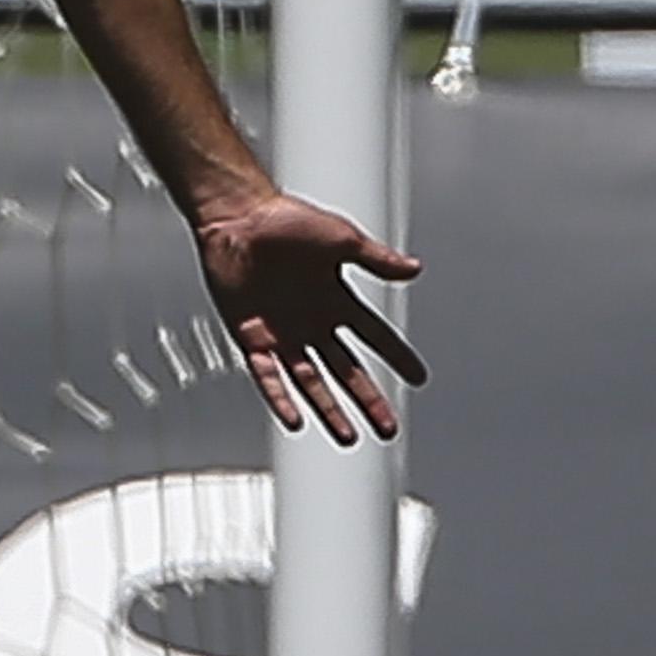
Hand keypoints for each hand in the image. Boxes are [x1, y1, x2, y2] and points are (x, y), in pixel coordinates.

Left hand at [190, 190, 427, 443]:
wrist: (237, 217)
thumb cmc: (284, 220)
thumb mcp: (341, 238)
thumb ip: (377, 259)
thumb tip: (414, 268)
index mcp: (336, 299)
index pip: (375, 336)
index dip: (397, 357)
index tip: (418, 379)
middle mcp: (312, 322)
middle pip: (347, 370)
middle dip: (369, 400)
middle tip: (387, 428)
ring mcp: (283, 334)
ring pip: (311, 383)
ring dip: (329, 410)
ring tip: (348, 437)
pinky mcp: (252, 338)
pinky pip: (268, 376)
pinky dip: (280, 398)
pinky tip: (295, 419)